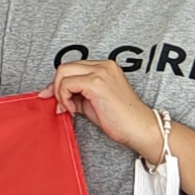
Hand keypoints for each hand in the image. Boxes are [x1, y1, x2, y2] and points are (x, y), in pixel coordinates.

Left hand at [47, 57, 166, 160]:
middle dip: (55, 86)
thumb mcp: (94, 102)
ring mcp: (101, 72)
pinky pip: (67, 84)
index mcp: (105, 67)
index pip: (72, 67)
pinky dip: (64, 98)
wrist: (140, 129)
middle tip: (60, 105)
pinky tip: (73, 110)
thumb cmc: (121, 119)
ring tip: (70, 108)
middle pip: (65, 67)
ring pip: (63, 72)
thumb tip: (58, 95)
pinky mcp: (97, 83)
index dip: (59, 82)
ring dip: (60, 92)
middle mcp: (103, 66)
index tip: (54, 97)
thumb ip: (78, 94)